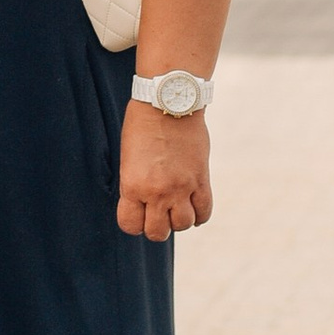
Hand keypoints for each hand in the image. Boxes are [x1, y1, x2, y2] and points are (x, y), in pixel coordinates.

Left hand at [117, 104, 212, 241]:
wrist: (168, 102)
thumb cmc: (142, 125)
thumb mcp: (129, 158)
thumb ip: (136, 184)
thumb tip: (145, 204)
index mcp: (133, 185)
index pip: (130, 225)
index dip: (133, 223)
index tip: (137, 214)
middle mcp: (157, 191)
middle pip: (158, 232)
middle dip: (156, 226)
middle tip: (157, 213)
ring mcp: (182, 187)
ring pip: (183, 225)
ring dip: (178, 220)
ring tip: (176, 206)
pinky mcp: (201, 180)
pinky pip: (204, 212)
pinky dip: (199, 215)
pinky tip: (193, 205)